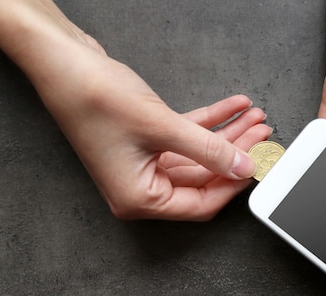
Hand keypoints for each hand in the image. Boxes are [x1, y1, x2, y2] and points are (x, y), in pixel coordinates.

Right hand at [0, 0, 272, 220]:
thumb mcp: (161, 127)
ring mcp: (143, 163)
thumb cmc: (94, 97)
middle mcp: (141, 187)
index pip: (200, 204)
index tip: (259, 166)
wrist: (61, 62)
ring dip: (227, 136)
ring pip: (198, 155)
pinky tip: (233, 108)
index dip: (233, 185)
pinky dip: (209, 122)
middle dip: (236, 153)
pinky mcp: (146, 140)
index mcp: (139, 199)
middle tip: (264, 136)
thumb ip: (207, 151)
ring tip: (255, 118)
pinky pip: (186, 136)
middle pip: (203, 177)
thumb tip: (243, 167)